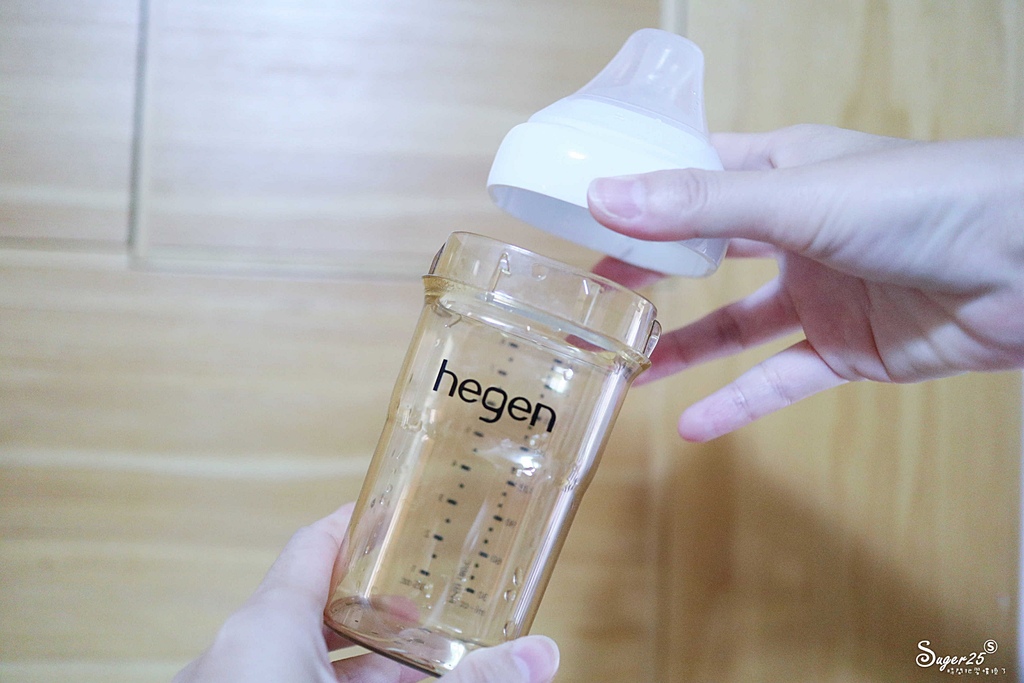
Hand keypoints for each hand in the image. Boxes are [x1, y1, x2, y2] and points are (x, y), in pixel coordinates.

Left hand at [173, 504, 559, 682]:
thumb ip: (469, 681)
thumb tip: (540, 654)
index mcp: (262, 630)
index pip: (312, 547)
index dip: (357, 525)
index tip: (396, 513)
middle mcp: (232, 656)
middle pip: (308, 603)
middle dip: (374, 604)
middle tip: (425, 599)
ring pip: (295, 656)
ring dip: (358, 658)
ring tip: (417, 660)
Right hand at [587, 124, 1023, 440]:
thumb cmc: (925, 199)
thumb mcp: (798, 196)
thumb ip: (701, 206)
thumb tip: (605, 200)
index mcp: (782, 170)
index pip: (694, 177)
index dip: (641, 197)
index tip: (583, 220)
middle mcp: (797, 228)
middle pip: (706, 253)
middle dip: (650, 277)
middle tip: (591, 301)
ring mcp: (822, 291)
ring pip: (736, 323)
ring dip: (685, 348)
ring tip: (627, 370)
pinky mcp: (849, 348)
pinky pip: (782, 377)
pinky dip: (741, 403)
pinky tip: (695, 425)